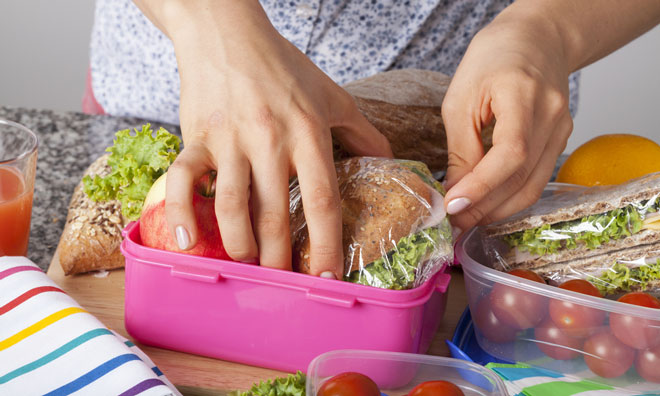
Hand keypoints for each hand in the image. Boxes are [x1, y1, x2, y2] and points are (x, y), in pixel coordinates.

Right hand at [158, 2, 390, 277]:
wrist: (227, 33)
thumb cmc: (282, 67)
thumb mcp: (332, 96)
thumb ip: (363, 131)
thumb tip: (389, 160)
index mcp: (307, 133)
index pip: (322, 199)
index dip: (326, 243)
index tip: (327, 276)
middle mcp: (269, 140)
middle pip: (275, 214)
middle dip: (279, 258)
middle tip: (283, 281)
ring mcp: (229, 140)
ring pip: (232, 206)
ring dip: (240, 245)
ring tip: (248, 264)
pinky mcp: (196, 137)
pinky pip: (182, 180)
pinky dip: (180, 214)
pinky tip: (187, 242)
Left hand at [441, 11, 572, 232]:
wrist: (535, 40)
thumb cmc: (492, 60)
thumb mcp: (461, 98)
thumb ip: (460, 148)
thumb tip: (455, 193)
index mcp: (524, 95)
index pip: (510, 154)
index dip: (482, 186)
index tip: (453, 206)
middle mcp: (552, 116)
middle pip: (523, 178)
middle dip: (485, 208)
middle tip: (453, 223)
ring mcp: (562, 130)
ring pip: (532, 186)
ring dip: (498, 209)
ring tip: (466, 219)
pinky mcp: (560, 140)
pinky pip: (536, 178)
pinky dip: (510, 196)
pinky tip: (487, 203)